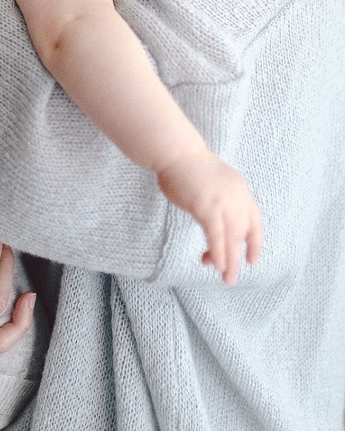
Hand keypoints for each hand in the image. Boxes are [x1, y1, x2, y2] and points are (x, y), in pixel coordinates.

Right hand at [157, 150, 262, 284]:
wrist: (176, 152)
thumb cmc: (187, 167)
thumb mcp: (213, 182)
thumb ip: (219, 200)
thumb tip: (215, 218)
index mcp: (240, 190)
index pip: (254, 221)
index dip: (254, 242)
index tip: (251, 260)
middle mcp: (237, 197)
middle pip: (242, 234)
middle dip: (237, 258)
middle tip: (231, 278)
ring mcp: (223, 201)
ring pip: (231, 238)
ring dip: (228, 261)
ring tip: (225, 277)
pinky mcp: (208, 206)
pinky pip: (216, 235)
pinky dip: (217, 251)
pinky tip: (215, 264)